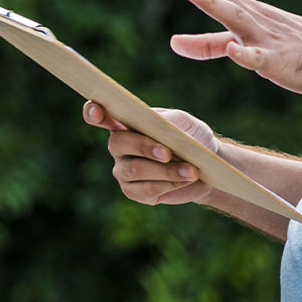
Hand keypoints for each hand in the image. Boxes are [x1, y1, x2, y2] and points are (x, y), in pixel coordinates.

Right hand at [83, 101, 218, 206]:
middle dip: (144, 147)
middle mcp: (119, 146)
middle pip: (118, 143)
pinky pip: (146, 190)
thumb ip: (168, 121)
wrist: (206, 167)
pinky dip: (169, 184)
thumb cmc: (191, 138)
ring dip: (166, 170)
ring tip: (191, 170)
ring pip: (136, 169)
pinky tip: (186, 179)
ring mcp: (123, 170)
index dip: (94, 112)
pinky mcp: (134, 192)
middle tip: (168, 153)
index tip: (97, 110)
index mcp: (126, 123)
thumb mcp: (185, 123)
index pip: (102, 116)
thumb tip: (156, 126)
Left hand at [144, 0, 301, 96]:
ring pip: (236, 18)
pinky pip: (260, 59)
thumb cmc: (285, 48)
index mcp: (241, 11)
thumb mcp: (239, 45)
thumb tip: (172, 42)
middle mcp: (250, 17)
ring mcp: (264, 38)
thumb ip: (206, 44)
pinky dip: (246, 54)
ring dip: (213, 3)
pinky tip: (234, 51)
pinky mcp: (278, 61)